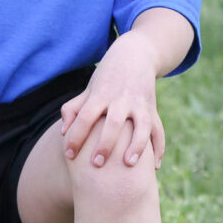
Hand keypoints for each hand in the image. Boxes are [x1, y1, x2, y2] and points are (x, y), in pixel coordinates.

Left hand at [60, 30, 164, 168]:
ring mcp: (139, 104)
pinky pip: (158, 130)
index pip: (85, 117)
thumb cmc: (106, 77)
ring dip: (136, 145)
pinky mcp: (152, 108)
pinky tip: (154, 166)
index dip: (76, 136)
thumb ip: (74, 108)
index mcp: (100, 95)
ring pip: (141, 126)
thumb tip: (63, 132)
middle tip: (96, 164)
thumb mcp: (89, 89)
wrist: (135, 55)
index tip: (69, 155)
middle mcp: (121, 100)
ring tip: (128, 164)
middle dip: (105, 144)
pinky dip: (158, 147)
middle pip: (113, 123)